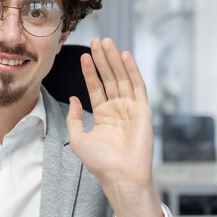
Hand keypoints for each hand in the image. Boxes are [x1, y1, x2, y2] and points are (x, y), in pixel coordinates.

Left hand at [66, 38, 162, 216]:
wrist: (120, 176)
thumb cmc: (100, 163)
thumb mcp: (78, 139)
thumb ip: (74, 118)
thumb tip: (73, 99)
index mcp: (104, 115)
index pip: (96, 87)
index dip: (90, 71)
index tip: (83, 55)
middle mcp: (118, 109)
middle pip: (109, 78)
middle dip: (102, 59)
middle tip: (96, 40)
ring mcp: (131, 108)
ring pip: (122, 78)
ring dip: (114, 60)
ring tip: (106, 42)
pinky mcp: (143, 110)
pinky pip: (137, 86)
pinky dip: (132, 70)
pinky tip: (124, 56)